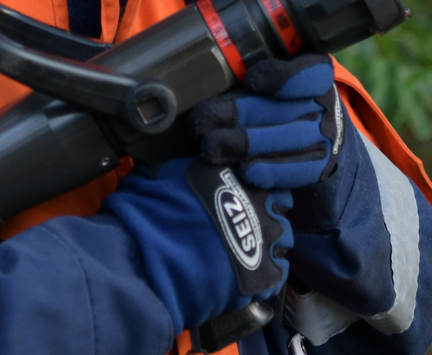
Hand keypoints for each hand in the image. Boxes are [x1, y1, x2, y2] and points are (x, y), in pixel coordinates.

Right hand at [103, 156, 292, 333]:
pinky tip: (244, 274)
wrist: (150, 257)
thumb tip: (197, 157)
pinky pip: (277, 272)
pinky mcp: (262, 273)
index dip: (258, 188)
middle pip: (279, 208)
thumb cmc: (154, 210)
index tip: (244, 197)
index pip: (269, 176)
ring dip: (265, 243)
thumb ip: (197, 164)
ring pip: (281, 239)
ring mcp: (265, 239)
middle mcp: (261, 204)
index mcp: (242, 175)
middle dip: (265, 214)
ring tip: (242, 252)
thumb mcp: (171, 170)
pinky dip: (264, 273)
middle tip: (241, 225)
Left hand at [190, 54, 345, 189]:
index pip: (308, 72)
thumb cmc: (282, 100)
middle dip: (239, 113)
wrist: (318, 136)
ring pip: (286, 140)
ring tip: (210, 145)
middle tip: (202, 119)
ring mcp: (325, 138)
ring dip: (244, 145)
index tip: (251, 80)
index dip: (280, 77)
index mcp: (317, 74)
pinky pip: (295, 171)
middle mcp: (324, 105)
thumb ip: (250, 69)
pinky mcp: (320, 168)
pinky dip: (268, 171)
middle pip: (284, 110)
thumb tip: (209, 74)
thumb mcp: (274, 76)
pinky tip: (243, 169)